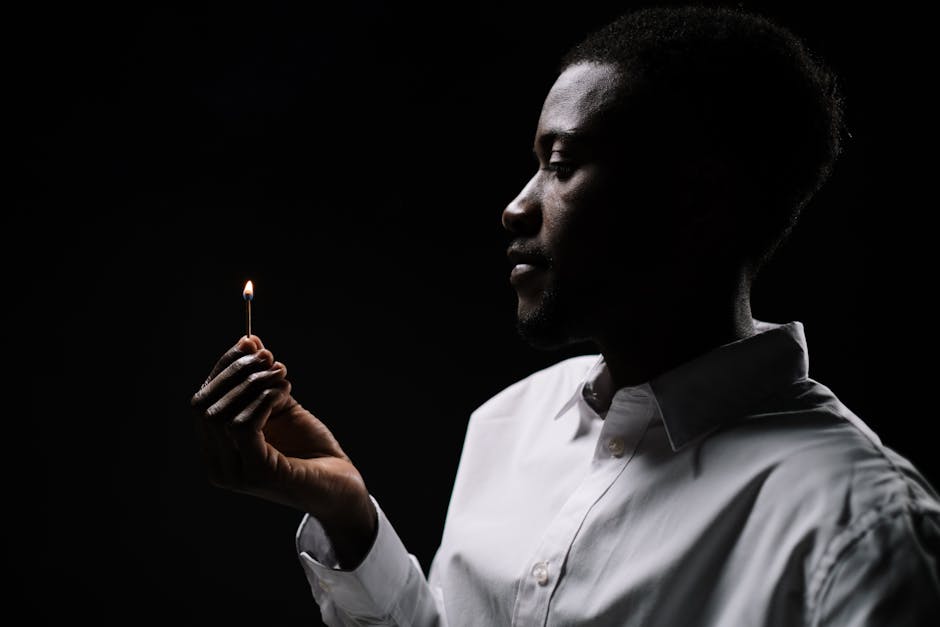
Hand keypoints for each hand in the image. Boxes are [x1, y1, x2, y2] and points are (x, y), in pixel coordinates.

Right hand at [191, 335, 375, 567]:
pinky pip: (243, 426)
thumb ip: (260, 378)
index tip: (248, 343)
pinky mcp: (259, 474)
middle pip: (203, 405)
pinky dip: (263, 400)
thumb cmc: (310, 447)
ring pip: (221, 414)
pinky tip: (284, 394)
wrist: (342, 484)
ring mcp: (236, 473)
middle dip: (235, 372)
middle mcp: (219, 465)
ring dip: (254, 384)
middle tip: (268, 358)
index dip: (223, 368)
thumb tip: (247, 339)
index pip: (201, 400)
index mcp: (216, 450)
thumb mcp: (279, 405)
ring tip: (283, 376)